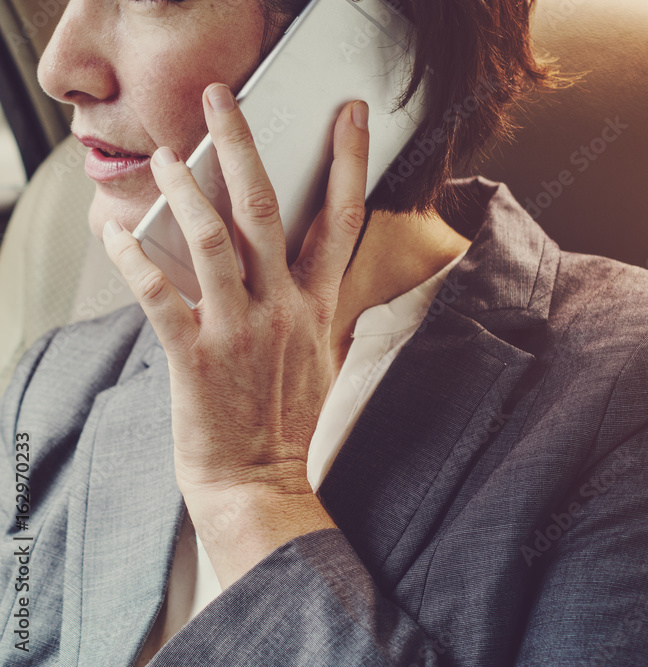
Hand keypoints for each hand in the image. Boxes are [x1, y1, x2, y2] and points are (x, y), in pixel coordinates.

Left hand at [102, 82, 369, 586]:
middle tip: (219, 98)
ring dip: (182, 189)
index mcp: (318, 306)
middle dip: (242, 143)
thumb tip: (313, 275)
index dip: (350, 160)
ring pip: (212, 239)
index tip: (350, 113)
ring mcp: (240, 330)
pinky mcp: (194, 355)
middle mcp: (284, 308)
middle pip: (266, 207)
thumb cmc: (288, 421)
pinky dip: (131, 256)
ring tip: (160, 158)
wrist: (262, 483)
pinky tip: (111, 231)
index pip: (342, 219)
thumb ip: (318, 309)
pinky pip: (156, 292)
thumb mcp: (321, 357)